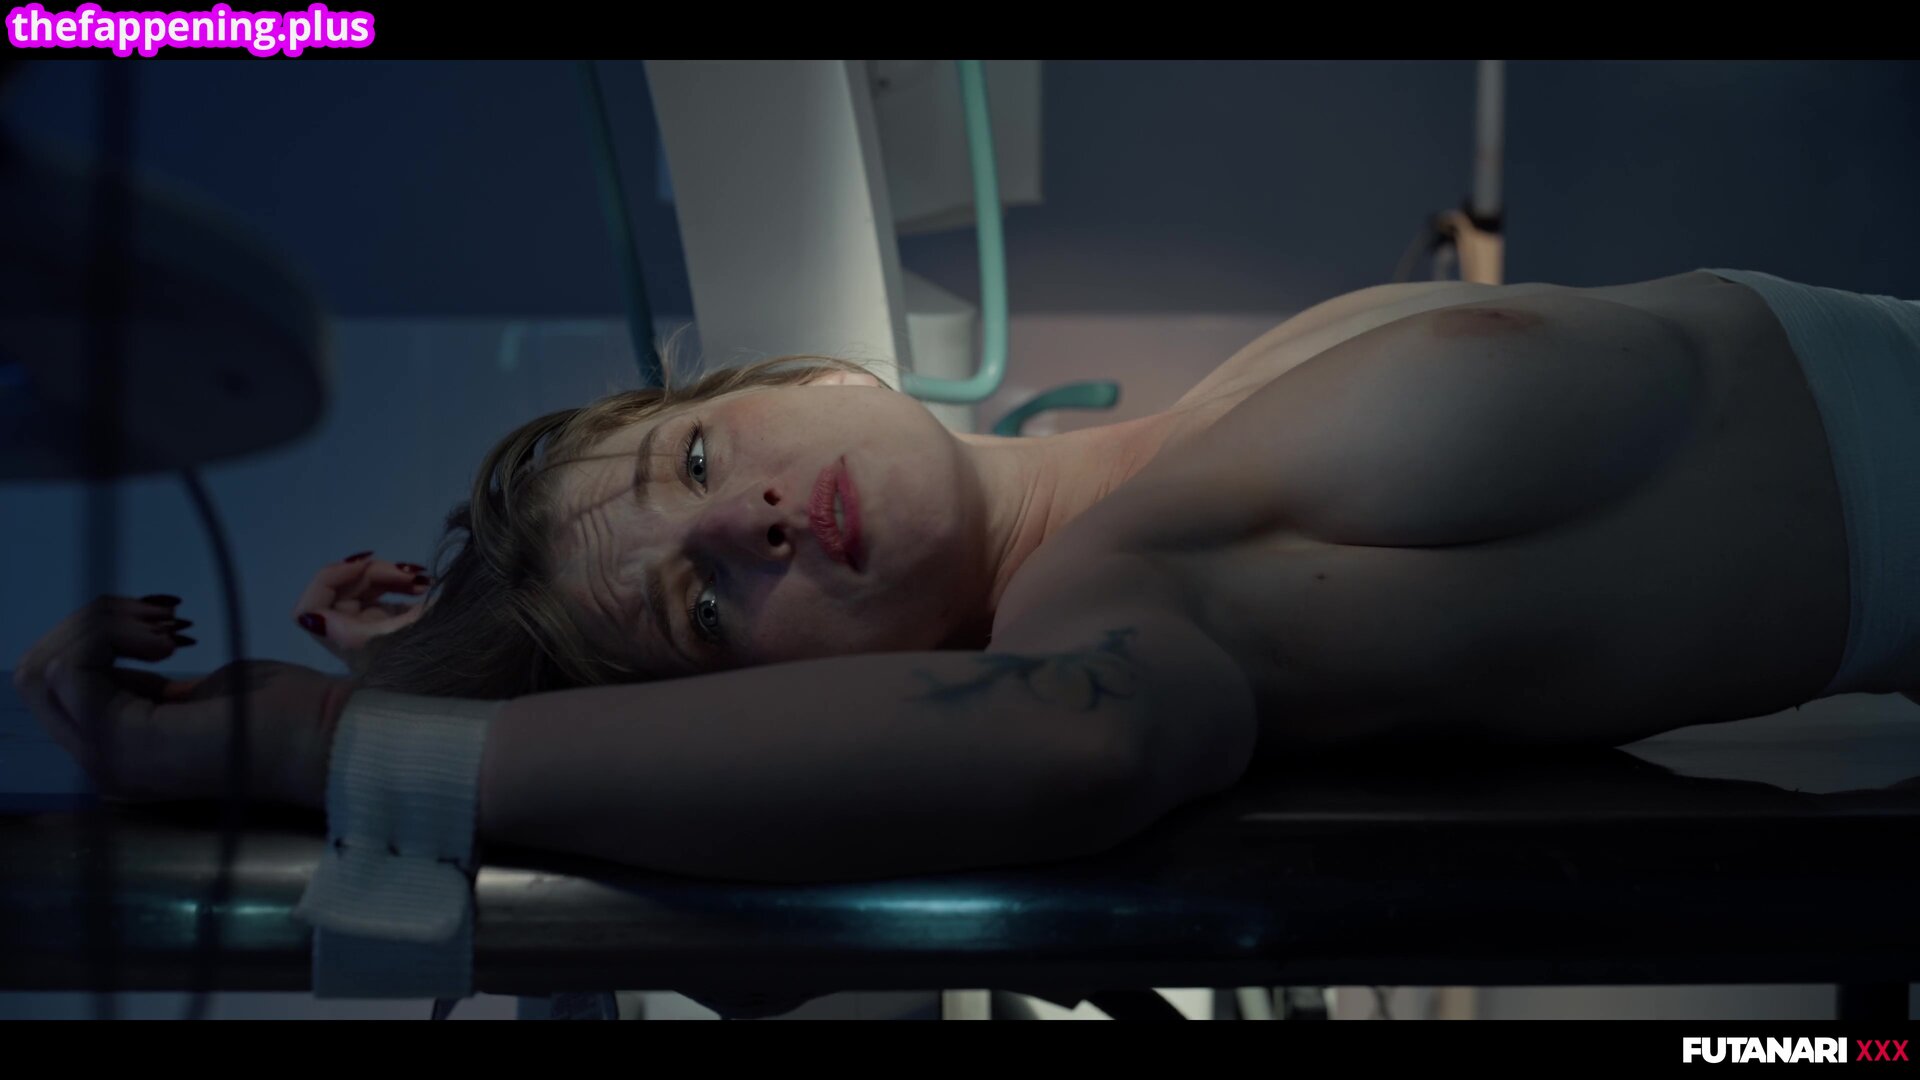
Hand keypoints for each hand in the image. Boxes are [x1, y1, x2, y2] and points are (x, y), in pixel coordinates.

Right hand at [14, 596, 349, 806]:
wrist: (329, 739)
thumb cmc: (284, 713)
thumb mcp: (200, 691)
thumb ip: (145, 686)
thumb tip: (108, 655)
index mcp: (120, 749)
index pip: (53, 684)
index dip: (94, 636)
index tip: (161, 625)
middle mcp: (101, 762)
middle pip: (35, 674)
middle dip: (88, 624)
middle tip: (158, 619)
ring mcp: (109, 758)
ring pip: (44, 668)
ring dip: (98, 625)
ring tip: (165, 629)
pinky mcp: (124, 743)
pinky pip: (71, 670)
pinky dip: (109, 634)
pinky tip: (167, 643)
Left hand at [293, 551, 432, 672]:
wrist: (438, 702)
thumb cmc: (425, 667)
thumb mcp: (424, 630)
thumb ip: (421, 605)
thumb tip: (425, 580)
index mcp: (346, 641)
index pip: (309, 609)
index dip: (330, 578)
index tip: (364, 566)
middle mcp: (349, 638)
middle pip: (341, 591)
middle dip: (374, 573)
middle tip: (411, 574)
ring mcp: (364, 634)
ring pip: (361, 593)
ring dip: (389, 578)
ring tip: (423, 581)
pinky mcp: (382, 631)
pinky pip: (379, 601)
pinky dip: (397, 589)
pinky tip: (422, 589)